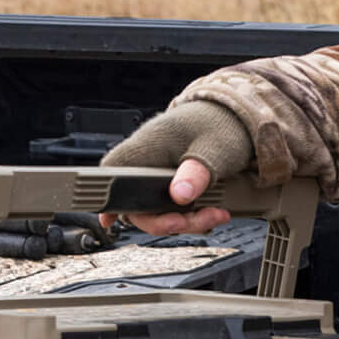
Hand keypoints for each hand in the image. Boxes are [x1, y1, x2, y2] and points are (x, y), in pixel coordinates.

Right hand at [101, 97, 254, 235]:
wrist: (229, 116)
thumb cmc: (217, 124)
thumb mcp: (213, 148)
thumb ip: (196, 172)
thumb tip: (179, 196)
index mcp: (145, 147)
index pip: (114, 176)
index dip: (109, 202)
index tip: (110, 220)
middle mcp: (145, 162)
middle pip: (138, 206)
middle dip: (169, 222)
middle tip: (200, 220)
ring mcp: (155, 174)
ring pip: (156, 211)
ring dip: (186, 221)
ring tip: (216, 213)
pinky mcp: (168, 183)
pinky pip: (169, 207)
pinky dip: (188, 216)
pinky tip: (209, 213)